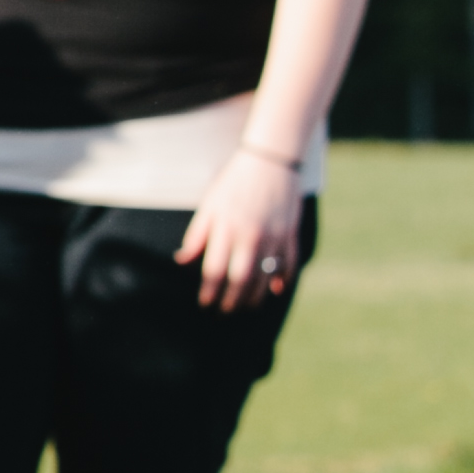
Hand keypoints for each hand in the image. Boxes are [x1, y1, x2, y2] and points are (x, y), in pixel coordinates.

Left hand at [177, 147, 305, 313]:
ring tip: (246, 306)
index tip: (204, 303)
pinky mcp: (291, 233)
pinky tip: (275, 290)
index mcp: (226, 228)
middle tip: (225, 311)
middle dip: (232, 300)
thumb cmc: (233, 183)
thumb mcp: (209, 206)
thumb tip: (182, 260)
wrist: (270, 161)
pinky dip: (283, 279)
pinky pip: (290, 263)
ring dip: (256, 296)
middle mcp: (251, 236)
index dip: (209, 291)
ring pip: (266, 276)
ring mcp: (274, 236)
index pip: (214, 270)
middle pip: (241, 279)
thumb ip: (197, 236)